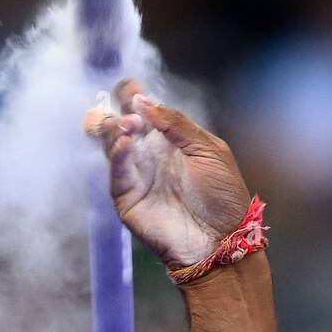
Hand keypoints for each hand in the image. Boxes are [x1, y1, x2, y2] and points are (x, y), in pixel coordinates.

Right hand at [84, 79, 250, 269]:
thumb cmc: (222, 197)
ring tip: (128, 128)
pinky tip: (125, 143)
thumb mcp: (208, 150)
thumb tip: (144, 101)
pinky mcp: (126, 196)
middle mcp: (147, 151)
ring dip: (113, 128)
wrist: (220, 240)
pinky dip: (116, 154)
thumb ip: (177, 124)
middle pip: (117, 121)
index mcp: (168, 136)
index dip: (132, 94)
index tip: (133, 91)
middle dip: (115, 110)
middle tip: (129, 114)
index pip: (140, 107)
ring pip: (109, 142)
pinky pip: (115, 171)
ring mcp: (135, 173)